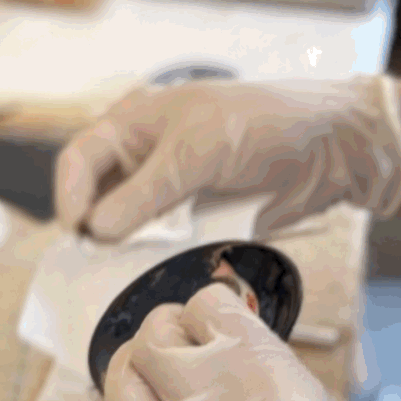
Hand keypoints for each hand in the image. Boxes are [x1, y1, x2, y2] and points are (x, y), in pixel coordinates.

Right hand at [54, 75, 400, 243]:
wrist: (330, 148)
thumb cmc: (262, 125)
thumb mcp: (196, 152)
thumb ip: (145, 193)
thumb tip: (98, 231)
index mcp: (136, 124)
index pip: (80, 160)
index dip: (70, 195)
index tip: (78, 233)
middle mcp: (147, 158)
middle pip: (98, 198)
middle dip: (94, 230)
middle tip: (94, 264)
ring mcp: (173, 192)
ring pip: (129, 228)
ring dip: (126, 251)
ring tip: (122, 276)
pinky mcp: (199, 221)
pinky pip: (166, 246)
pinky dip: (159, 262)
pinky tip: (158, 276)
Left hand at [100, 287, 400, 400]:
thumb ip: (258, 368)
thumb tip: (211, 342)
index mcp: (274, 383)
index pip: (207, 312)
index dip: (208, 305)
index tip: (211, 311)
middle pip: (156, 346)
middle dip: (165, 330)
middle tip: (175, 332)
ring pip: (124, 394)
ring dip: (132, 370)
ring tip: (144, 366)